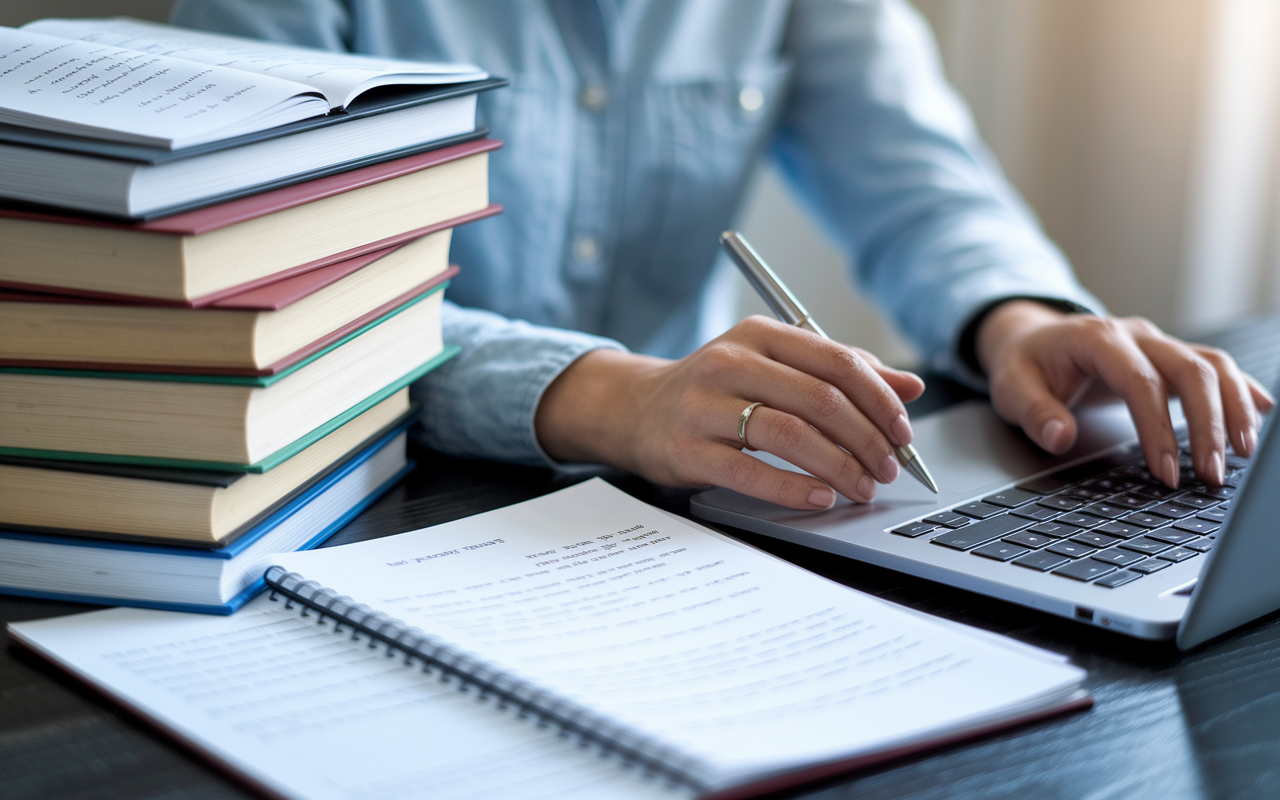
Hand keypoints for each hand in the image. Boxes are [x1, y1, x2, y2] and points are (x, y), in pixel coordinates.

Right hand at [534, 316, 924, 508]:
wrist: (636, 410)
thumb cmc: (717, 390)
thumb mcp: (775, 368)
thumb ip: (839, 373)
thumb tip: (909, 387)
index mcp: (760, 335)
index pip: (836, 361)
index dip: (879, 400)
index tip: (903, 433)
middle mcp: (731, 362)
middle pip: (820, 399)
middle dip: (866, 439)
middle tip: (888, 468)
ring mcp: (705, 405)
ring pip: (789, 434)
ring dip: (838, 466)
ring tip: (862, 487)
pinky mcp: (688, 448)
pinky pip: (749, 470)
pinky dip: (792, 487)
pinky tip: (820, 498)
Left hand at [976, 300, 1274, 486]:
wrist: (1030, 338)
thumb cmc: (1024, 364)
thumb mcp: (1011, 388)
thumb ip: (1034, 413)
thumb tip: (1058, 437)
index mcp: (1097, 339)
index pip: (1140, 382)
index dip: (1158, 428)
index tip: (1166, 471)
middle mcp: (1136, 335)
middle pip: (1190, 370)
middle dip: (1207, 424)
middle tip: (1212, 475)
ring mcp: (1157, 343)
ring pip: (1212, 365)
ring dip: (1234, 408)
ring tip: (1244, 453)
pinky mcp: (1169, 356)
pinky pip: (1215, 366)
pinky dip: (1241, 389)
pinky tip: (1262, 413)